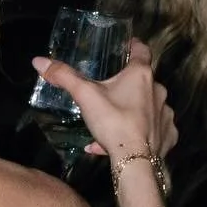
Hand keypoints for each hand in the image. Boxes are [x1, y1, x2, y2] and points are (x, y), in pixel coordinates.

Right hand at [35, 38, 177, 163]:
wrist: (135, 159)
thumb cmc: (113, 122)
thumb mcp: (85, 97)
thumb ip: (64, 77)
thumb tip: (39, 60)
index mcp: (140, 75)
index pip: (142, 50)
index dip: (134, 46)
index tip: (127, 47)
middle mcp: (158, 89)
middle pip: (144, 81)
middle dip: (128, 86)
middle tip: (111, 94)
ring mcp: (165, 112)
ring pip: (148, 107)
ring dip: (132, 112)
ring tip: (113, 125)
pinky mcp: (167, 134)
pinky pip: (154, 129)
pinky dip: (141, 133)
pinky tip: (126, 143)